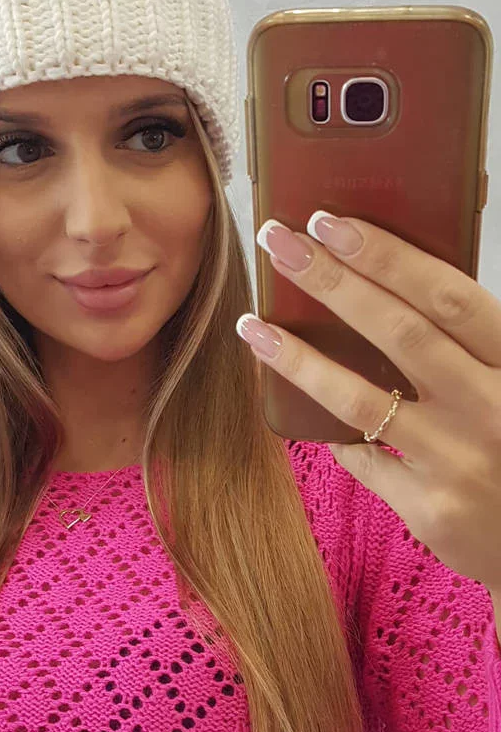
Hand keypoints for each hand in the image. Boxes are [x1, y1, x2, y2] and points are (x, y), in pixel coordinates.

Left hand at [235, 211, 500, 595]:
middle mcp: (494, 409)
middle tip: (277, 242)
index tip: (330, 222)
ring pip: (361, 399)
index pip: (448, 297)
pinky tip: (305, 409)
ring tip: (254, 327)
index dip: (388, 257)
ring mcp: (461, 461)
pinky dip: (334, 431)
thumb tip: (382, 273)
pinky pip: (363, 457)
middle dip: (331, 282)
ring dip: (299, 358)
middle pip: (400, 334)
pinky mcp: (433, 508)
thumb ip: (466, 339)